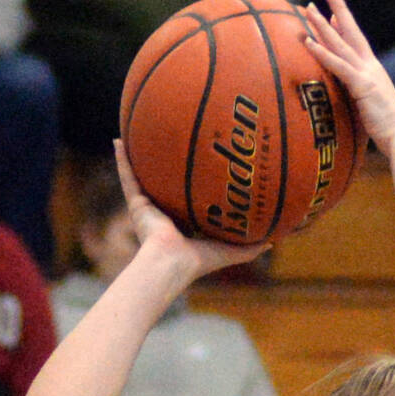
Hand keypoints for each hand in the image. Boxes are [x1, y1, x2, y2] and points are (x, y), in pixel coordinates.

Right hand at [113, 141, 270, 284]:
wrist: (171, 264)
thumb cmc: (200, 262)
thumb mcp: (232, 251)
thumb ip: (252, 246)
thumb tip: (276, 240)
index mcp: (185, 223)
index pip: (190, 198)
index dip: (195, 183)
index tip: (202, 164)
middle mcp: (165, 213)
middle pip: (167, 182)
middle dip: (168, 165)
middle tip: (172, 140)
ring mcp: (148, 208)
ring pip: (144, 175)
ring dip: (140, 155)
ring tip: (138, 131)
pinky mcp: (135, 204)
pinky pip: (127, 176)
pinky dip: (121, 159)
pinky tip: (118, 140)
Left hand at [305, 0, 394, 152]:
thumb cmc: (391, 132)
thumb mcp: (375, 111)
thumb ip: (365, 102)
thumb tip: (358, 104)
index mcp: (374, 73)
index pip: (358, 44)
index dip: (345, 26)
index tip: (334, 13)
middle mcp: (371, 68)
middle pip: (351, 32)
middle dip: (339, 9)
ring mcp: (367, 75)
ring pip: (341, 44)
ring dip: (323, 26)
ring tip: (309, 8)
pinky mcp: (362, 86)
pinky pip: (339, 65)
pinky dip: (323, 53)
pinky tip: (309, 42)